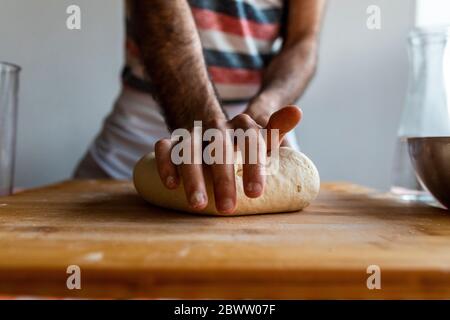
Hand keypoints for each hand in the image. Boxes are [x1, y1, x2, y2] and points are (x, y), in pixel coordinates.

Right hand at [154, 106, 301, 213]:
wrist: (215, 131)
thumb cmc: (244, 145)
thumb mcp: (262, 139)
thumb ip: (276, 129)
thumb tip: (296, 111)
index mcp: (242, 126)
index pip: (250, 141)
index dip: (253, 167)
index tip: (255, 194)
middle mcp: (217, 126)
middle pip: (219, 148)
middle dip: (223, 179)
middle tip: (227, 208)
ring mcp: (193, 133)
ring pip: (189, 149)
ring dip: (193, 177)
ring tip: (198, 205)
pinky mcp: (172, 141)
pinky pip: (163, 148)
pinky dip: (165, 164)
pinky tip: (171, 186)